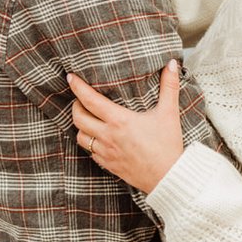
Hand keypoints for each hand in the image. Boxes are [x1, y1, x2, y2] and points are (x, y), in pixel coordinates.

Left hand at [67, 61, 183, 193]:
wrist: (168, 177)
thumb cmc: (167, 145)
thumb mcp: (169, 113)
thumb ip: (169, 86)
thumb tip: (171, 64)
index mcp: (119, 121)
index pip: (90, 100)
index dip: (77, 87)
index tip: (70, 77)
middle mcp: (108, 136)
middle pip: (78, 118)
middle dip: (76, 105)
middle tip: (81, 99)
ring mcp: (106, 152)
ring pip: (80, 136)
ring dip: (80, 126)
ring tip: (87, 118)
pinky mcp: (108, 165)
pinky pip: (90, 152)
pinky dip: (89, 142)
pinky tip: (97, 138)